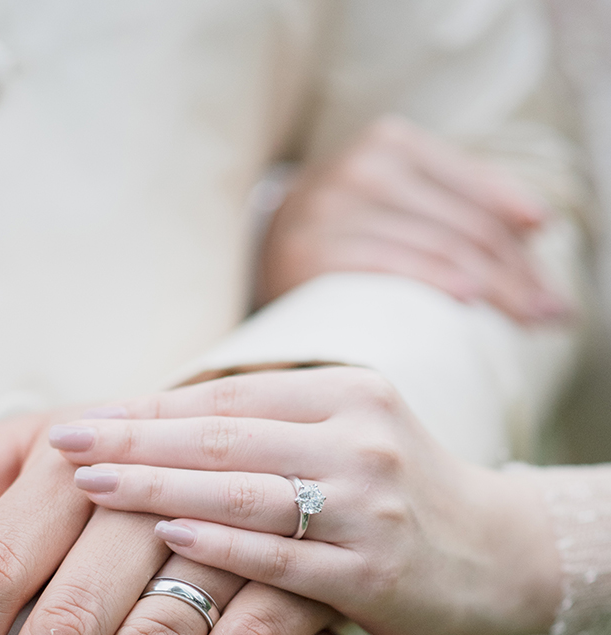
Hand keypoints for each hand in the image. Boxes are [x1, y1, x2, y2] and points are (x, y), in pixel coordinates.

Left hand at [51, 367, 562, 634]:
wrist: (499, 554)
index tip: (77, 420)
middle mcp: (359, 436)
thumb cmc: (393, 496)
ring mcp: (371, 503)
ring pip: (246, 489)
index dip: (147, 410)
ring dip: (159, 486)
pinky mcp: (377, 571)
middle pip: (225, 436)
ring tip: (88, 487)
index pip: (225, 396)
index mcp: (343, 393)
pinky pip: (283, 556)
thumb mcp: (343, 439)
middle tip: (61, 444)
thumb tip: (146, 428)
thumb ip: (263, 430)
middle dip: (134, 441)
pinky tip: (167, 536)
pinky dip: (222, 544)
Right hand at [257, 115, 569, 324]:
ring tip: (526, 320)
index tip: (550, 285)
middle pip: (464, 225)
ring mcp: (332, 206)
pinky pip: (391, 266)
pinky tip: (468, 299)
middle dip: (516, 273)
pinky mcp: (311, 250)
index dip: (522, 238)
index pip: (476, 193)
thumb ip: (458, 206)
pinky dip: (436, 281)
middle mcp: (360, 166)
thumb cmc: (340, 238)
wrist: (252, 256)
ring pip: (438, 245)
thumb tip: (539, 228)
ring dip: (493, 286)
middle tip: (548, 313)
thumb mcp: (396, 205)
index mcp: (389, 145)